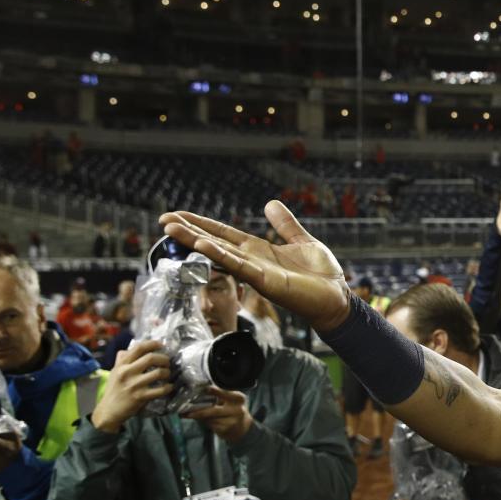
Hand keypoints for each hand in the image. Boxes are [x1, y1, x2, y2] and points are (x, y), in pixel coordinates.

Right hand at [91, 340, 172, 432]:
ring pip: (158, 373)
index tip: (161, 344)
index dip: (152, 344)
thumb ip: (121, 360)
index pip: (138, 348)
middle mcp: (127, 373)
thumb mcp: (114, 372)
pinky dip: (168, 387)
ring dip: (167, 372)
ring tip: (167, 374)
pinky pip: (160, 390)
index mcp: (121, 365)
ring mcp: (134, 385)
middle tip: (167, 362)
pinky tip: (169, 387)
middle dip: (163, 359)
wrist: (109, 411)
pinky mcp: (140, 397)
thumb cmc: (113, 390)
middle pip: (151, 358)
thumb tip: (127, 349)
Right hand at [160, 201, 351, 332]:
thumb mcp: (302, 240)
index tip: (176, 215)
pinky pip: (239, 267)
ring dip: (196, 241)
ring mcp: (256, 272)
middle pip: (214, 242)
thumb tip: (271, 203)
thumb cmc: (321, 275)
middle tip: (163, 221)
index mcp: (258, 249)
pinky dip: (221, 256)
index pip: (223, 233)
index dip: (200, 224)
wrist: (337, 297)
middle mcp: (252, 260)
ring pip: (220, 254)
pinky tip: (203, 246)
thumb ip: (285, 224)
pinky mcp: (266, 282)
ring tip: (172, 229)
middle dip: (189, 231)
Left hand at [184, 388, 251, 443]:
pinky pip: (210, 424)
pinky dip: (203, 422)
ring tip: (188, 414)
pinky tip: (200, 420)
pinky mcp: (225, 430)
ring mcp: (231, 421)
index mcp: (238, 398)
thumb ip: (219, 395)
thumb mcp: (231, 400)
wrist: (242, 428)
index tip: (199, 389)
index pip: (222, 392)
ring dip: (198, 416)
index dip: (210, 390)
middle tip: (185, 410)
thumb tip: (201, 390)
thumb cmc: (233, 410)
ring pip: (209, 418)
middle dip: (197, 410)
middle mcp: (236, 409)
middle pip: (212, 409)